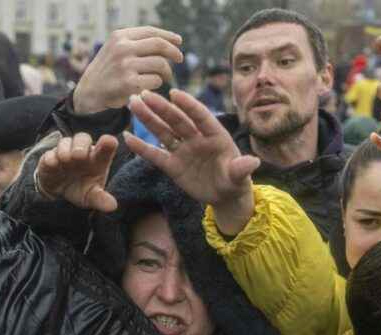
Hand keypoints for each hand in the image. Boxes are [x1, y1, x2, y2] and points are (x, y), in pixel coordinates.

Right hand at [36, 133, 118, 211]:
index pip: (105, 147)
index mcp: (97, 159)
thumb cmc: (81, 189)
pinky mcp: (49, 158)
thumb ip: (101, 199)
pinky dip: (51, 157)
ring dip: (65, 149)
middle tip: (79, 156)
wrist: (59, 192)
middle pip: (83, 138)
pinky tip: (53, 164)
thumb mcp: (91, 197)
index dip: (108, 143)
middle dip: (81, 144)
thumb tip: (112, 206)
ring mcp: (65, 153)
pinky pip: (49, 153)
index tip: (109, 141)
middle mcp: (82, 152)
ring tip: (66, 160)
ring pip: (65, 142)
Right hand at [73, 27, 182, 113]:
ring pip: (160, 64)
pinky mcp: (129, 83)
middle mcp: (122, 48)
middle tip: (179, 59)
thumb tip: (169, 41)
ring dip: (166, 72)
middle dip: (173, 52)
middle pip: (159, 45)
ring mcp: (125, 65)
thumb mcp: (116, 49)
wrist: (90, 93)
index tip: (178, 42)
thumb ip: (136, 43)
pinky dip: (157, 84)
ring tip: (163, 77)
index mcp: (120, 36)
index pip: (151, 32)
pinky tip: (150, 86)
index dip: (168, 36)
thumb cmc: (109, 71)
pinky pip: (156, 81)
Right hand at [123, 89, 259, 234]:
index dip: (188, 105)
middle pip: (177, 120)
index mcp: (215, 135)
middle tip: (144, 93)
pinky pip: (155, 155)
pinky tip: (127, 137)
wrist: (225, 196)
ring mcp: (183, 150)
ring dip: (148, 119)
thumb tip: (253, 162)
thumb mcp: (240, 177)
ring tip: (133, 104)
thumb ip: (242, 168)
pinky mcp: (173, 165)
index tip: (175, 93)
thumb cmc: (235, 182)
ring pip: (163, 131)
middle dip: (161, 108)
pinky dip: (142, 147)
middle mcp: (197, 138)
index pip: (200, 116)